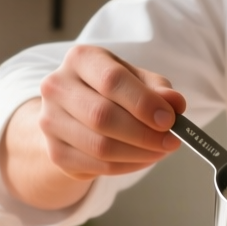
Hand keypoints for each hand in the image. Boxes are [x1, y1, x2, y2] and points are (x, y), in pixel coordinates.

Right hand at [33, 44, 185, 179]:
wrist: (76, 115)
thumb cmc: (112, 92)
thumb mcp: (138, 81)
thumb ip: (158, 89)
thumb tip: (175, 103)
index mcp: (81, 59)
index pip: (112, 80)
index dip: (144, 102)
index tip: (169, 119)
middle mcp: (58, 87)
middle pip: (103, 116)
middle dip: (144, 133)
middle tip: (172, 141)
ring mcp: (51, 121)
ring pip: (100, 146)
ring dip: (139, 153)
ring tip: (160, 150)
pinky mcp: (55, 152)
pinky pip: (97, 166)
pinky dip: (127, 166)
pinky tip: (142, 158)